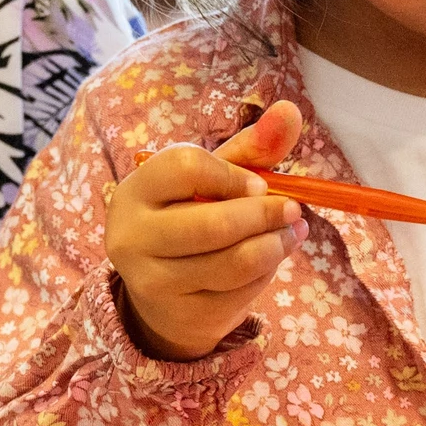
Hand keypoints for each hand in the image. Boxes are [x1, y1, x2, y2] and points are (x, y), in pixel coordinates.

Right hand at [107, 99, 307, 360]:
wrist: (161, 295)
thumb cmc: (188, 218)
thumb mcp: (208, 181)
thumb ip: (249, 147)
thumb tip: (291, 110)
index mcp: (135, 191)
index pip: (185, 168)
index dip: (232, 174)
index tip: (258, 183)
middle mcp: (134, 238)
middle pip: (214, 223)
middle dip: (265, 214)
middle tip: (292, 209)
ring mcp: (155, 282)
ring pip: (235, 262)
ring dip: (277, 244)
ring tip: (292, 231)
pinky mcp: (184, 314)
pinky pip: (241, 291)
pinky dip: (268, 271)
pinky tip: (273, 255)